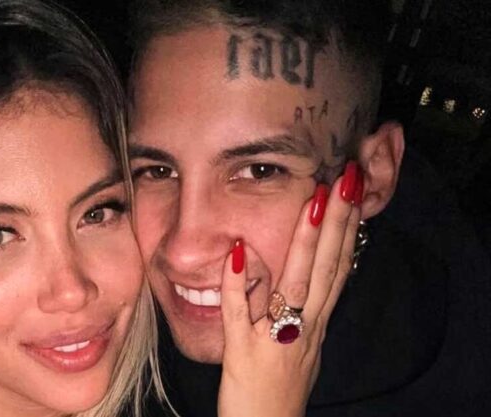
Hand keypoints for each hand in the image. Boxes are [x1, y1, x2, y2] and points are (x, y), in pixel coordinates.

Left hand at [218, 163, 363, 416]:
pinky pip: (240, 315)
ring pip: (296, 286)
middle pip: (326, 270)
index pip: (337, 271)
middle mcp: (303, 329)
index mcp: (314, 324)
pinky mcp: (244, 354)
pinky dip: (238, 284)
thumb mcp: (299, 346)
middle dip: (337, 223)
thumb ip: (300, 309)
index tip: (349, 194)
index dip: (345, 231)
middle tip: (345, 180)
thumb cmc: (278, 389)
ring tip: (314, 202)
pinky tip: (237, 252)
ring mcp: (276, 341)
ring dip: (305, 243)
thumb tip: (299, 272)